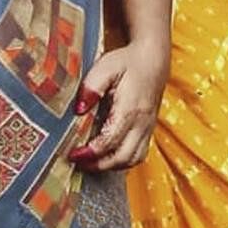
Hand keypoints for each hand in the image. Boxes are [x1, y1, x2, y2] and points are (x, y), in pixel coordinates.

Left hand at [68, 41, 168, 170]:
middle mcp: (142, 123)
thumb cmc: (127, 63)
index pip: (110, 140)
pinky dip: (123, 161)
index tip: (73, 154)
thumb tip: (78, 110)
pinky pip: (139, 154)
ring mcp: (147, 128)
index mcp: (130, 109)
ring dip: (112, 166)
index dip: (91, 152)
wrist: (154, 61)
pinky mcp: (149, 130)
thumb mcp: (105, 67)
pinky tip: (108, 156)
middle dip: (100, 165)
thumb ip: (90, 88)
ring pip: (133, 159)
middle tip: (79, 163)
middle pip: (123, 156)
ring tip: (91, 163)